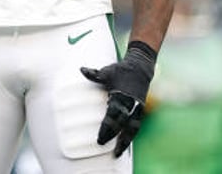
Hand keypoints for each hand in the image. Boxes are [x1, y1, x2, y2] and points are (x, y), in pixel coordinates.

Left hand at [81, 41, 156, 156]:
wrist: (140, 68)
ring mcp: (137, 108)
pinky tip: (124, 144)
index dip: (106, 127)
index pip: (113, 115)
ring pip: (132, 129)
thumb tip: (81, 69)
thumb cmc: (121, 70)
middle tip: (102, 145)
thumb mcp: (107, 71)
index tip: (99, 137)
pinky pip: (136, 126)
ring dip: (125, 142)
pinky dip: (130, 136)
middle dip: (113, 137)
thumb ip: (94, 74)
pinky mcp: (140, 110)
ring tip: (117, 153)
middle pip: (122, 125)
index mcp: (121, 96)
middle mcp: (131, 104)